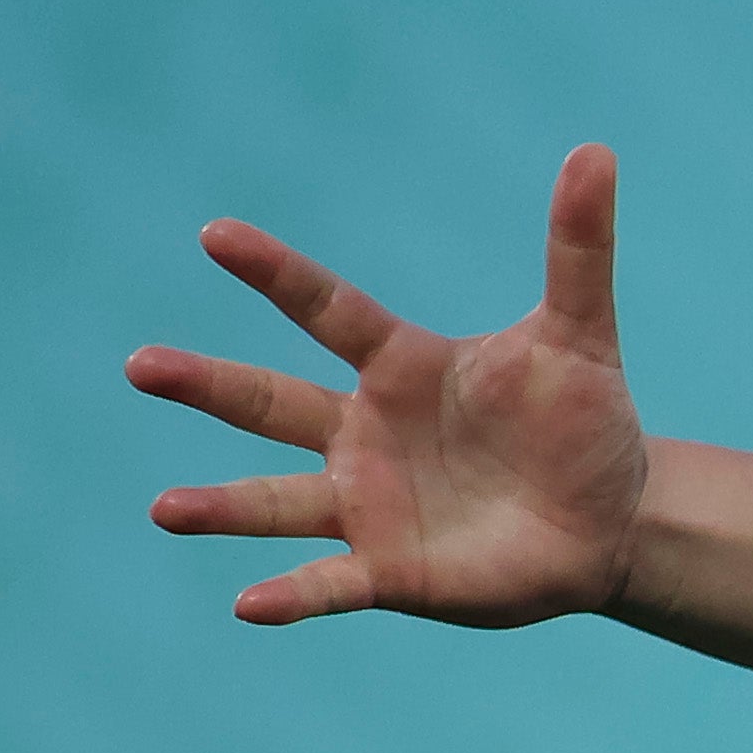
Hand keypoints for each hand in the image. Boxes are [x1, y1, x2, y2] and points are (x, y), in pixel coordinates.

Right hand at [127, 144, 650, 627]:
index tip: (216, 234)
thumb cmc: (584, 424)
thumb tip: (597, 150)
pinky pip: (331, 582)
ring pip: (277, 499)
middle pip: (271, 404)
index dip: (276, 273)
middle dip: (207, 384)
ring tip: (165, 508)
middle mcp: (364, 433)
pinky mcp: (394, 570)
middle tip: (139, 365)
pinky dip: (293, 593)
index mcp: (401, 368)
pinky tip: (248, 603)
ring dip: (222, 506)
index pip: (327, 310)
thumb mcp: (582, 336)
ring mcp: (371, 503)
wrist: (612, 520)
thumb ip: (578, 248)